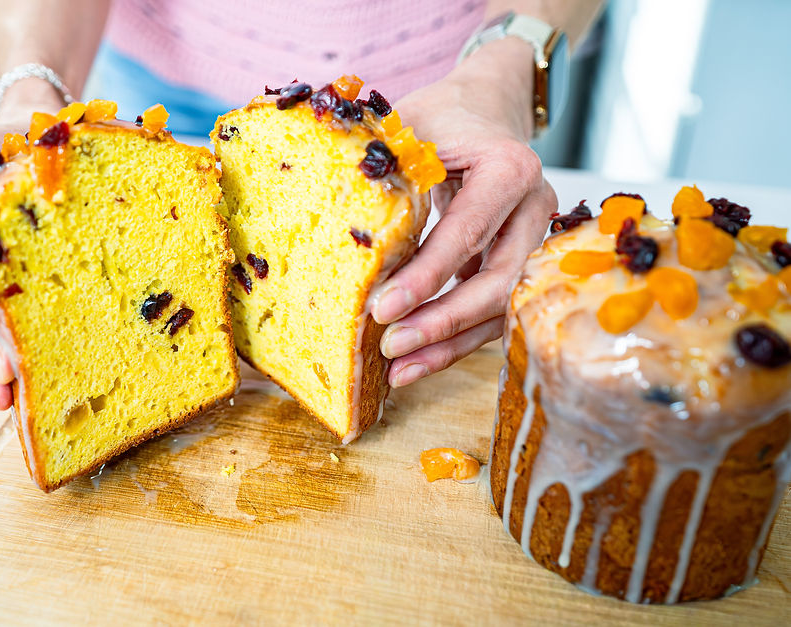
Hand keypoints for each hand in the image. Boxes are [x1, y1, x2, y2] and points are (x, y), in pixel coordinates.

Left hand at [373, 37, 557, 387]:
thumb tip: (336, 217)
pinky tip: (418, 359)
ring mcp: (533, 238)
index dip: (426, 276)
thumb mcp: (409, 125)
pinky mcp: (519, 261)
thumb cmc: (443, 116)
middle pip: (497, 281)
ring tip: (401, 371)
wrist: (486, 109)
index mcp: (509, 168)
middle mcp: (534, 207)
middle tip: (392, 348)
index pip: (466, 232)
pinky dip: (457, 338)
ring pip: (500, 306)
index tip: (382, 310)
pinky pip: (493, 309)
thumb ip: (384, 165)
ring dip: (451, 344)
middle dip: (442, 322)